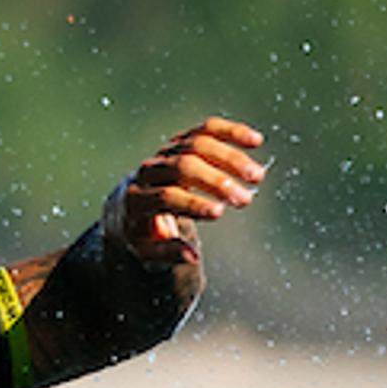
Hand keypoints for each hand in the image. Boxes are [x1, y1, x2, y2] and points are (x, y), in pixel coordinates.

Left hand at [102, 117, 264, 268]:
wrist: (129, 204)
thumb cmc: (143, 233)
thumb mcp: (147, 252)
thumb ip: (167, 254)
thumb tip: (192, 257)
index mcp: (136, 199)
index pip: (165, 196)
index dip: (192, 204)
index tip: (219, 213)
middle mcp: (148, 171)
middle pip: (183, 167)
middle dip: (216, 182)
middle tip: (245, 200)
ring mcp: (164, 153)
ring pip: (197, 144)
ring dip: (230, 158)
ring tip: (257, 176)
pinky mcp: (180, 141)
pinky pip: (205, 130)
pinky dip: (230, 132)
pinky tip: (256, 141)